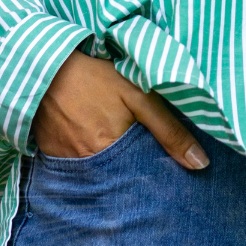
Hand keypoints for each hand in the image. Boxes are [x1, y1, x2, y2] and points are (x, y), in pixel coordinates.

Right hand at [33, 51, 209, 169]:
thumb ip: (169, 130)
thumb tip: (201, 164)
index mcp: (112, 153)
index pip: (139, 179)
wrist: (45, 66)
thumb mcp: (139, 95)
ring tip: (114, 151)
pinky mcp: (49, 155)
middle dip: (129, 174)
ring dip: (107, 167)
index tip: (162, 174)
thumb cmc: (96, 78)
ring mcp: (65, 162)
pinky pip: (73, 167)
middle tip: (138, 161)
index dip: (150, 175)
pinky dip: (84, 159)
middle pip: (117, 179)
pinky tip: (89, 141)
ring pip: (96, 174)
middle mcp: (87, 166)